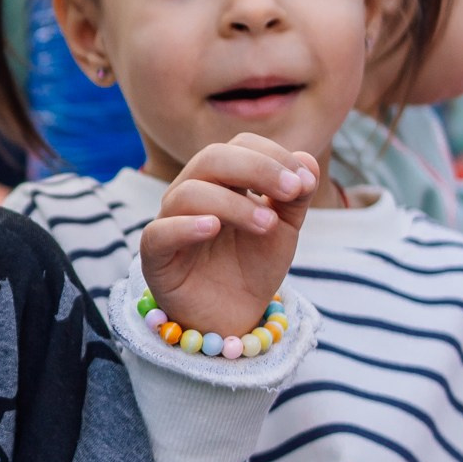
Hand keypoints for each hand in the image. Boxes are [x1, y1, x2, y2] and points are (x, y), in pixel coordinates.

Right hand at [142, 134, 318, 337]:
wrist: (234, 316)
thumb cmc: (253, 265)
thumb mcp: (283, 228)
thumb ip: (295, 196)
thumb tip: (307, 160)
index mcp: (221, 179)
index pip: (240, 146)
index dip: (273, 156)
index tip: (303, 182)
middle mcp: (191, 192)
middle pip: (212, 158)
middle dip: (257, 169)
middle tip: (291, 191)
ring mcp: (170, 221)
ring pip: (189, 192)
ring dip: (233, 204)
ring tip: (267, 225)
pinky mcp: (155, 256)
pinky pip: (160, 232)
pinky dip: (185, 226)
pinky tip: (213, 228)